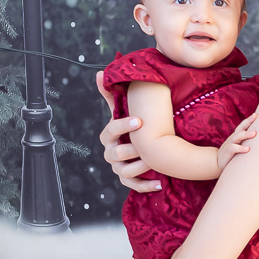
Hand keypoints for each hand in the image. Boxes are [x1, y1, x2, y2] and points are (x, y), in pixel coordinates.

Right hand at [96, 71, 161, 192]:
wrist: (142, 144)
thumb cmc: (133, 125)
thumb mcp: (124, 109)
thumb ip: (112, 94)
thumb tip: (99, 72)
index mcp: (109, 136)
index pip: (110, 131)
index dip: (123, 126)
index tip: (140, 120)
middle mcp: (111, 153)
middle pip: (115, 154)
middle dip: (131, 150)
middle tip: (148, 146)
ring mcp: (118, 167)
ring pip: (124, 171)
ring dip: (140, 167)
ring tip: (155, 163)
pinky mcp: (128, 179)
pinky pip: (133, 185)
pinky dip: (146, 186)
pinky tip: (160, 183)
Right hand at [217, 113, 257, 171]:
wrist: (217, 162)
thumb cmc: (232, 153)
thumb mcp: (238, 145)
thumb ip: (246, 142)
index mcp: (237, 136)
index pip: (243, 126)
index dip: (249, 120)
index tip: (256, 114)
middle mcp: (233, 138)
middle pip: (241, 128)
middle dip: (248, 121)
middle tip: (256, 117)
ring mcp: (230, 143)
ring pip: (238, 136)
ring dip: (246, 134)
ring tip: (254, 133)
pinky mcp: (228, 151)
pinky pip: (234, 148)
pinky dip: (240, 148)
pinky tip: (248, 149)